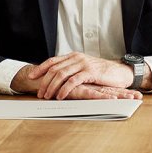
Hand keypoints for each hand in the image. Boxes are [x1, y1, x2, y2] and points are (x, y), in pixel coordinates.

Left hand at [15, 52, 137, 99]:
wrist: (120, 72)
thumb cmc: (102, 73)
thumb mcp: (84, 68)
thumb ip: (72, 70)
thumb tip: (56, 78)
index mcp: (73, 56)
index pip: (52, 61)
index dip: (40, 68)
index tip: (31, 76)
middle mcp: (76, 58)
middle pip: (54, 69)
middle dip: (44, 81)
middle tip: (39, 93)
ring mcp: (83, 64)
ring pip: (61, 75)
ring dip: (52, 87)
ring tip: (47, 96)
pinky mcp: (90, 72)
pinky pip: (72, 81)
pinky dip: (64, 89)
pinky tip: (60, 96)